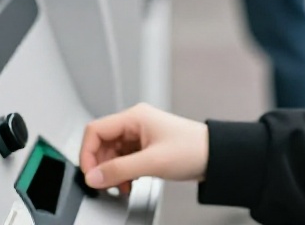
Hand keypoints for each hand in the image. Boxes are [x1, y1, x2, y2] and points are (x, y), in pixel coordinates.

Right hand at [79, 103, 208, 192]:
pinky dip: (122, 173)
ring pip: (112, 153)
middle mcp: (135, 123)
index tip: (90, 173)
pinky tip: (129, 184)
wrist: (216, 156)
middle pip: (102, 143)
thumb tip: (94, 176)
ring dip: (112, 171)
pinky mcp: (147, 147)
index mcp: (134, 117)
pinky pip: (124, 159)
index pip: (95, 130)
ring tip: (119, 186)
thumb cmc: (192, 149)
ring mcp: (141, 135)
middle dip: (100, 165)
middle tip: (104, 183)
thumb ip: (119, 170)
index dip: (87, 153)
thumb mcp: (152, 162)